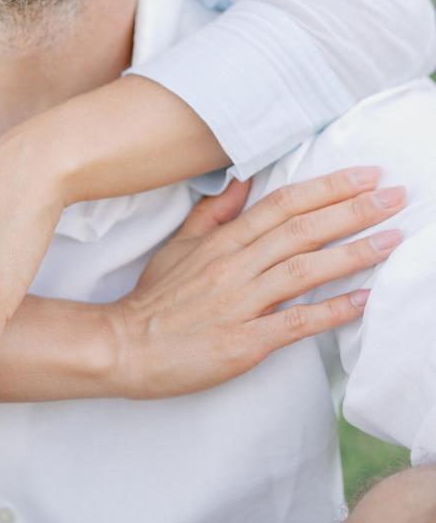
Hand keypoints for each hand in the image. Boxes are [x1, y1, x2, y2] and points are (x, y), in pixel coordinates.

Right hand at [105, 166, 404, 397]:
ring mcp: (240, 304)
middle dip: (352, 210)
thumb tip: (244, 181)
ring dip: (352, 254)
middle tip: (395, 196)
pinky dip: (332, 311)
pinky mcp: (244, 342)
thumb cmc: (155, 299)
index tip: (366, 175)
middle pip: (301, 230)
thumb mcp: (180, 245)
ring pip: (304, 271)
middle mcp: (234, 266)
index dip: (327, 187)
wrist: (126, 346)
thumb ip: (215, 213)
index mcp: (223, 241)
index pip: (283, 204)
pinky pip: (295, 324)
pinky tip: (363, 301)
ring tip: (392, 240)